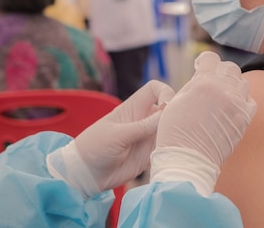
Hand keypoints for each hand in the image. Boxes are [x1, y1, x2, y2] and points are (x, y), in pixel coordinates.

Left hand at [46, 80, 174, 196]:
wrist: (86, 174)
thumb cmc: (95, 147)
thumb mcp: (116, 135)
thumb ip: (141, 127)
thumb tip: (165, 114)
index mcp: (133, 108)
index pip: (155, 89)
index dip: (165, 92)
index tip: (168, 107)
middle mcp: (144, 119)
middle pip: (168, 108)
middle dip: (176, 113)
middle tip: (177, 128)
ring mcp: (148, 136)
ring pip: (170, 128)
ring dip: (176, 133)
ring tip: (175, 143)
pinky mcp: (150, 153)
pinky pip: (167, 146)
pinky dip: (172, 148)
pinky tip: (170, 154)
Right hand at [150, 51, 256, 194]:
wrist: (188, 159)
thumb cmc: (175, 132)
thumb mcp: (177, 100)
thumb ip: (194, 84)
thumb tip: (203, 77)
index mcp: (203, 81)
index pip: (211, 58)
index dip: (205, 62)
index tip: (201, 68)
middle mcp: (222, 89)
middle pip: (229, 68)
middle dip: (220, 73)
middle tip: (212, 84)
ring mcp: (236, 103)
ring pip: (242, 82)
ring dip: (232, 86)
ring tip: (222, 98)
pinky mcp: (245, 118)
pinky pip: (250, 101)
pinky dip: (242, 102)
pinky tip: (231, 109)